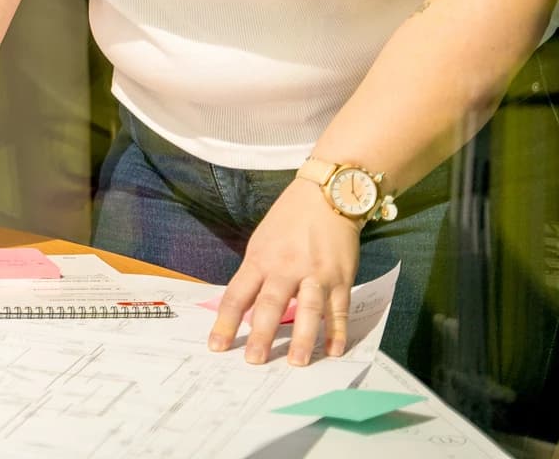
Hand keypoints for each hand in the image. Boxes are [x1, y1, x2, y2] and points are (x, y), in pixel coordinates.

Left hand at [211, 178, 361, 364]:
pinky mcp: (341, 277)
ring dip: (303, 338)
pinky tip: (334, 350)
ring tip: (297, 363)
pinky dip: (337, 331)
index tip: (216, 346)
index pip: (238, 295)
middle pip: (271, 305)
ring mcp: (316, 273)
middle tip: (254, 361)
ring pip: (308, 309)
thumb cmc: (288, 220)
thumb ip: (255, 274)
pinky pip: (339, 309)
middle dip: (262, 335)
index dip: (226, 322)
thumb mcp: (261, 242)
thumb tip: (246, 309)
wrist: (325, 195)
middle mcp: (286, 267)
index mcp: (260, 259)